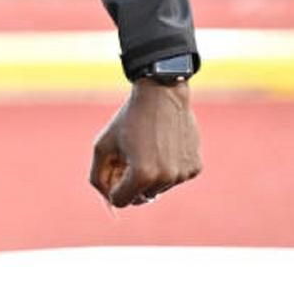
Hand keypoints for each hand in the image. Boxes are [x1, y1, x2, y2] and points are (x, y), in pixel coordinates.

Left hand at [89, 79, 201, 207]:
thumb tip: (107, 200)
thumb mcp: (103, 145)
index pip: (120, 201)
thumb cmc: (129, 119)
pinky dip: (167, 168)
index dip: (112, 188)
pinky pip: (175, 178)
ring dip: (150, 177)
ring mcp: (183, 173)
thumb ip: (98, 176)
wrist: (162, 94)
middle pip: (141, 197)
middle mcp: (166, 178)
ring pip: (159, 189)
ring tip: (146, 149)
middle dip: (131, 183)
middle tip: (128, 159)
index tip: (113, 172)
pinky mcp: (195, 167)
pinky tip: (164, 146)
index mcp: (142, 174)